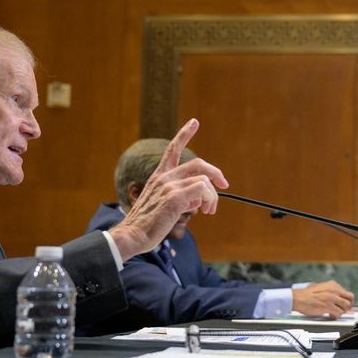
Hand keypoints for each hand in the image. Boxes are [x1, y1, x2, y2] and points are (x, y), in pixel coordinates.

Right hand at [107, 119, 227, 259]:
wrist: (132, 235)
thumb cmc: (148, 225)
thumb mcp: (164, 206)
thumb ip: (182, 198)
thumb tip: (199, 201)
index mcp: (159, 177)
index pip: (172, 150)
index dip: (184, 134)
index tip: (195, 122)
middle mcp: (164, 177)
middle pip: (198, 163)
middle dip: (216, 172)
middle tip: (225, 185)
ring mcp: (169, 185)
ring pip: (204, 180)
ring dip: (213, 196)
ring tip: (209, 210)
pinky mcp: (175, 197)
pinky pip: (203, 190)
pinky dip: (209, 199)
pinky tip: (203, 211)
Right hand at [292, 280, 354, 317]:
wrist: (297, 298)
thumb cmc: (306, 295)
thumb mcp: (321, 288)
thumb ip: (331, 292)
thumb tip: (337, 298)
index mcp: (333, 285)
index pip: (347, 293)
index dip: (346, 301)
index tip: (344, 305)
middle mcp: (334, 290)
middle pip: (350, 299)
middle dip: (348, 306)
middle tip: (343, 310)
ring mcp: (332, 298)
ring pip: (346, 307)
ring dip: (342, 311)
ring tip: (335, 313)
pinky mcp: (328, 306)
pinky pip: (339, 313)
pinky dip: (336, 316)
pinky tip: (330, 315)